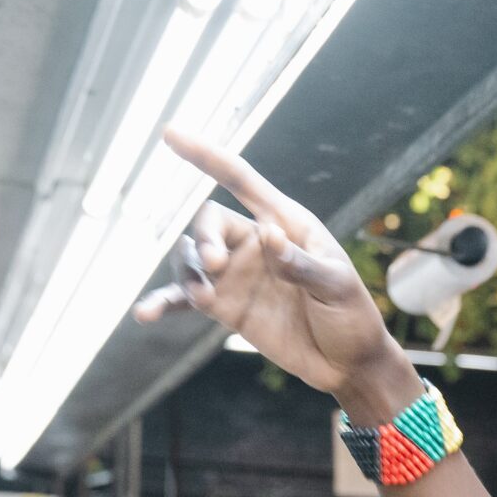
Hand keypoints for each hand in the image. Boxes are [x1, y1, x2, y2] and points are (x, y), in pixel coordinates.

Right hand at [133, 129, 420, 420]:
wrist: (347, 362)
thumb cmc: (351, 315)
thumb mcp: (336, 287)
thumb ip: (302, 265)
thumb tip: (269, 237)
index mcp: (285, 223)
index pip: (239, 179)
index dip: (205, 156)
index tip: (170, 134)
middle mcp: (254, 243)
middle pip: (209, 222)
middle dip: (203, 238)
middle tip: (215, 265)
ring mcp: (236, 275)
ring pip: (190, 257)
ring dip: (186, 271)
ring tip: (202, 297)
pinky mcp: (225, 306)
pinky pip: (186, 298)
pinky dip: (164, 302)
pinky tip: (145, 313)